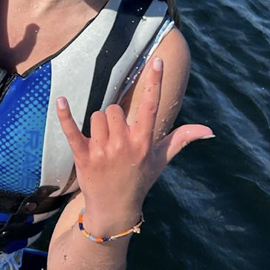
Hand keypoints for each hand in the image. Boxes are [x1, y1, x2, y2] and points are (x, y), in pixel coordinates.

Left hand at [56, 56, 212, 222]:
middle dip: (114, 119)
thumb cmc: (140, 180)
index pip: (152, 105)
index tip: (157, 60)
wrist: (115, 209)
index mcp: (144, 142)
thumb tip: (208, 130)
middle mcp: (124, 144)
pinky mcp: (84, 156)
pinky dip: (65, 115)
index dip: (155, 81)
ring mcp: (103, 150)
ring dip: (98, 126)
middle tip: (116, 139)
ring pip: (97, 117)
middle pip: (114, 109)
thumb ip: (181, 139)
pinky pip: (72, 130)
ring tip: (102, 145)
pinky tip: (61, 100)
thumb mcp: (161, 160)